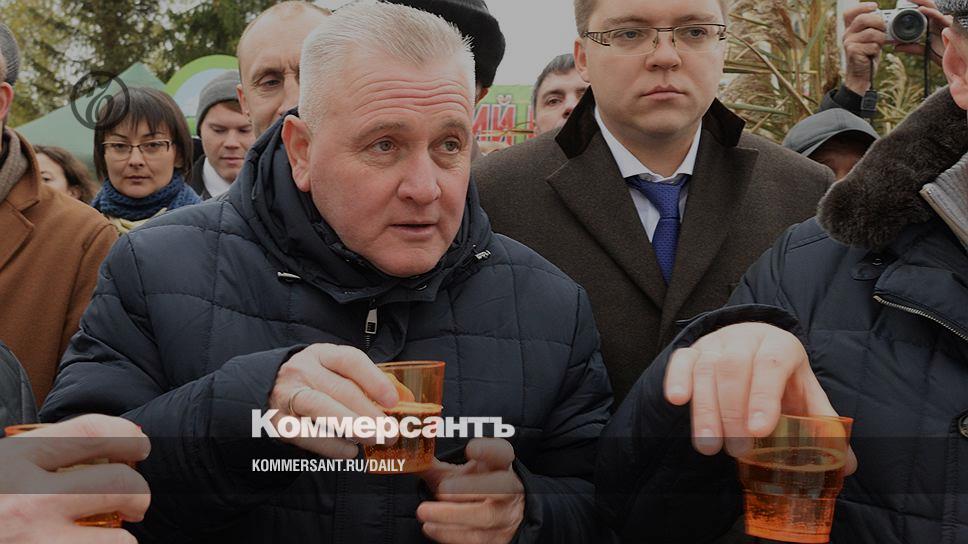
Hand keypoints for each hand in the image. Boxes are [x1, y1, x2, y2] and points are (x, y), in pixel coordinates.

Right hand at [0, 414, 150, 542]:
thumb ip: (40, 458)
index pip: (92, 432)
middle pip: (116, 482)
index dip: (128, 435)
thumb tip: (101, 447)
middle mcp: (26, 497)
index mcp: (14, 459)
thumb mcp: (1, 467)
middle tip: (137, 501)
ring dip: (123, 537)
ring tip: (116, 537)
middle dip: (138, 492)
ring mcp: (34, 538)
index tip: (140, 444)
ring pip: (116, 537)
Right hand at [267, 344, 398, 457]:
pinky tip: (349, 450)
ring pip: (323, 409)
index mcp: (321, 355)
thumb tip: (401, 400)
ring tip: (375, 439)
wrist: (264, 392)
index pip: (350, 361)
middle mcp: (302, 371)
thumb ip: (362, 383)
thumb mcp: (331, 373)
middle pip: (341, 389)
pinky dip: (331, 445)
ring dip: (353, 426)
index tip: (393, 400)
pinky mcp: (278, 421)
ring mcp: (288, 395)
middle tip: (390, 431)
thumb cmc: (311, 384)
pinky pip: (307, 434)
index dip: (374, 380)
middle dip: (370, 412)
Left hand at [418, 438, 524, 543]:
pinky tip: (431, 527)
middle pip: (500, 486)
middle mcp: (508, 489)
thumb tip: (405, 456)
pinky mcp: (499, 538)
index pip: (501, 452)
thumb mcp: (454, 473)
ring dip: (453, 515)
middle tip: (442, 490)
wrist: (496, 517)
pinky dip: (452, 534)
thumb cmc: (471, 489)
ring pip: (486, 516)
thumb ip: (429, 465)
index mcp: (499, 465)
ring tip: (425, 512)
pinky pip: (478, 538)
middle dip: (470, 487)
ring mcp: (505, 515)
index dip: (488, 449)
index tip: (470, 448)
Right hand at [663, 323, 856, 473]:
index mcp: (780, 346)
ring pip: (705, 369)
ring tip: (709, 446)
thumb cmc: (781, 378)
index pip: (770, 366)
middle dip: (733, 412)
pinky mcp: (692, 350)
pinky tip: (677, 401)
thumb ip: (821, 425)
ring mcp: (715, 343)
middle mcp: (746, 338)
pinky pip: (680, 360)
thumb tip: (847, 465)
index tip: (759, 430)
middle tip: (736, 450)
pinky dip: (676, 379)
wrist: (753, 344)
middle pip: (734, 369)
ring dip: (705, 410)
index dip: (763, 397)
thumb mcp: (804, 394)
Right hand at [843, 2, 886, 94]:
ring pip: (871, 33)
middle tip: (883, 30)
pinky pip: (872, 45)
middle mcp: (846, 34)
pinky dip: (877, 50)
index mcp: (850, 29)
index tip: (875, 7)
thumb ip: (873, 27)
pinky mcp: (852, 51)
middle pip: (863, 19)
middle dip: (878, 23)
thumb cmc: (867, 56)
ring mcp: (848, 43)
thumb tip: (884, 16)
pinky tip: (872, 55)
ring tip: (878, 45)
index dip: (862, 7)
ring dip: (880, 39)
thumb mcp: (870, 39)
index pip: (850, 13)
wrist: (861, 76)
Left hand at [894, 0, 952, 66]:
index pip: (924, 12)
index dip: (915, 6)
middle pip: (929, 7)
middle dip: (918, 1)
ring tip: (911, 0)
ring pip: (934, 10)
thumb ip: (912, 48)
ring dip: (923, 3)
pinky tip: (922, 9)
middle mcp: (939, 22)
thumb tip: (897, 47)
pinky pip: (941, 17)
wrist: (955, 62)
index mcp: (932, 26)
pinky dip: (931, 13)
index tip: (902, 3)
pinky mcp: (951, 27)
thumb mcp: (925, 50)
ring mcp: (945, 23)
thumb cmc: (944, 54)